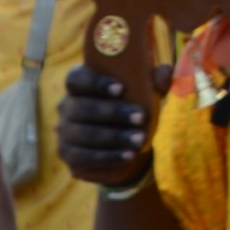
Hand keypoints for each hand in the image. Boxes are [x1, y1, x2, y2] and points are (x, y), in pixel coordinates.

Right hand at [57, 62, 157, 184]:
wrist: (125, 145)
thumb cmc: (132, 110)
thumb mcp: (145, 93)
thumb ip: (154, 80)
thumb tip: (165, 72)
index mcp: (79, 85)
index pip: (75, 79)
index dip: (95, 83)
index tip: (121, 88)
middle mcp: (66, 107)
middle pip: (81, 108)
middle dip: (112, 113)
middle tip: (140, 117)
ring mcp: (64, 133)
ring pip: (84, 135)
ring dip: (114, 138)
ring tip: (139, 139)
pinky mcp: (68, 156)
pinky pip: (86, 157)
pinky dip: (109, 156)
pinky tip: (128, 155)